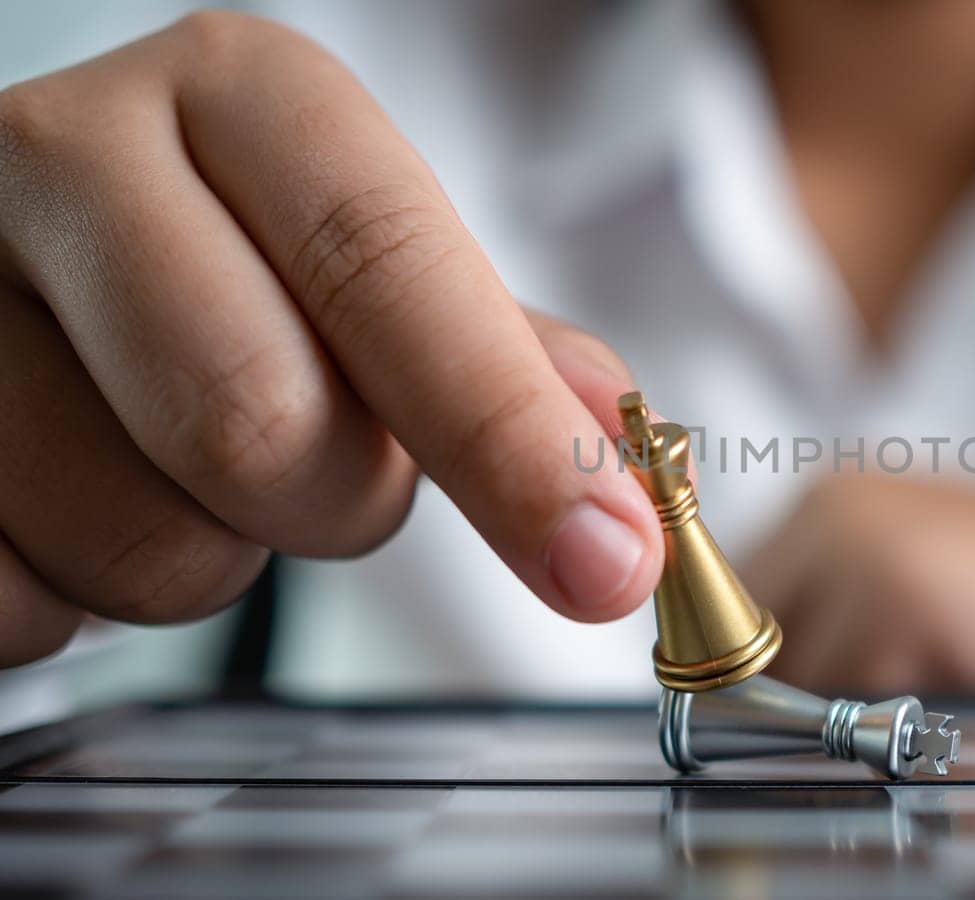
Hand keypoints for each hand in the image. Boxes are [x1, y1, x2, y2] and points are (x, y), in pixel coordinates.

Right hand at [0, 12, 662, 667]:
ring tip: (176, 469)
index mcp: (235, 95)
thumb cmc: (220, 266)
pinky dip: (79, 600)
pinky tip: (77, 506)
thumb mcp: (358, 262)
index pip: (383, 263)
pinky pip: (22, 605)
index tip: (607, 558)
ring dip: (208, 557)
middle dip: (337, 504)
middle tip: (322, 474)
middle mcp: (65, 153)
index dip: (502, 429)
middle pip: (259, 421)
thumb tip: (610, 440)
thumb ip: (491, 348)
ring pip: (142, 544)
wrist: (9, 265)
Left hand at [744, 474, 974, 695]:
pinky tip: (965, 687)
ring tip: (943, 682)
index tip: (777, 706)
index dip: (744, 668)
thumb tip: (742, 683)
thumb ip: (828, 608)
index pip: (727, 603)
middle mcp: (839, 512)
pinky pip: (847, 710)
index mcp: (836, 500)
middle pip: (747, 645)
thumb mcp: (921, 580)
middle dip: (787, 694)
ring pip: (791, 686)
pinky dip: (892, 728)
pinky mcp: (911, 605)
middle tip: (880, 700)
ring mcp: (870, 553)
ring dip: (843, 715)